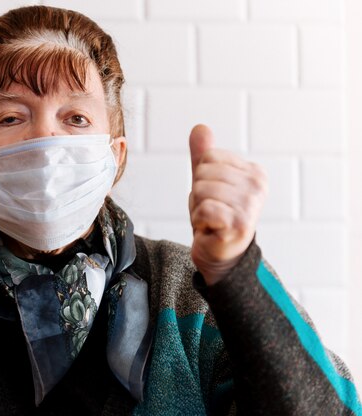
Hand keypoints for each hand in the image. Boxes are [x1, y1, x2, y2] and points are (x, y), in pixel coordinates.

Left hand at [188, 124, 267, 284]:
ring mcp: (250, 205)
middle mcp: (257, 186)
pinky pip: (204, 208)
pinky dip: (199, 219)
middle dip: (198, 194)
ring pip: (200, 189)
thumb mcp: (208, 181)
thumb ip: (203, 155)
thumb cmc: (216, 217)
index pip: (209, 157)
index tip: (214, 196)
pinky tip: (210, 228)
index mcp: (254, 172)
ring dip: (197, 208)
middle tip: (211, 211)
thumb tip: (199, 127)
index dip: (201, 178)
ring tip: (211, 220)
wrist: (221, 254)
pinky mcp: (239, 223)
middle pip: (203, 173)